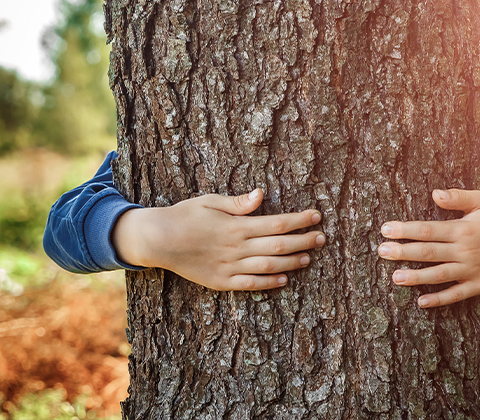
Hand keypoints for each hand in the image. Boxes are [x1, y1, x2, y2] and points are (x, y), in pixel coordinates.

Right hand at [112, 189, 323, 290]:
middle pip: (278, 246)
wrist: (158, 240)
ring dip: (291, 263)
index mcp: (237, 226)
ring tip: (309, 257)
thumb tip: (261, 194)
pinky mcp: (221, 282)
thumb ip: (238, 202)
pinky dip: (269, 283)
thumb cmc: (185, 215)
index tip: (316, 216)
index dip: (299, 220)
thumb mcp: (210, 201)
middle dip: (303, 241)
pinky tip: (283, 280)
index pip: (277, 223)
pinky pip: (250, 285)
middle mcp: (237, 248)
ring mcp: (229, 267)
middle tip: (321, 237)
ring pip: (268, 267)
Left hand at [378, 189, 479, 307]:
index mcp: (463, 229)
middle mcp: (466, 251)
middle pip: (428, 253)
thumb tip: (434, 194)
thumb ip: (457, 197)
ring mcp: (473, 270)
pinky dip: (440, 299)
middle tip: (381, 252)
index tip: (385, 230)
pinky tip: (421, 302)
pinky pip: (457, 294)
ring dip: (416, 278)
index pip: (427, 230)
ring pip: (439, 275)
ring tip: (395, 277)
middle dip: (402, 252)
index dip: (405, 230)